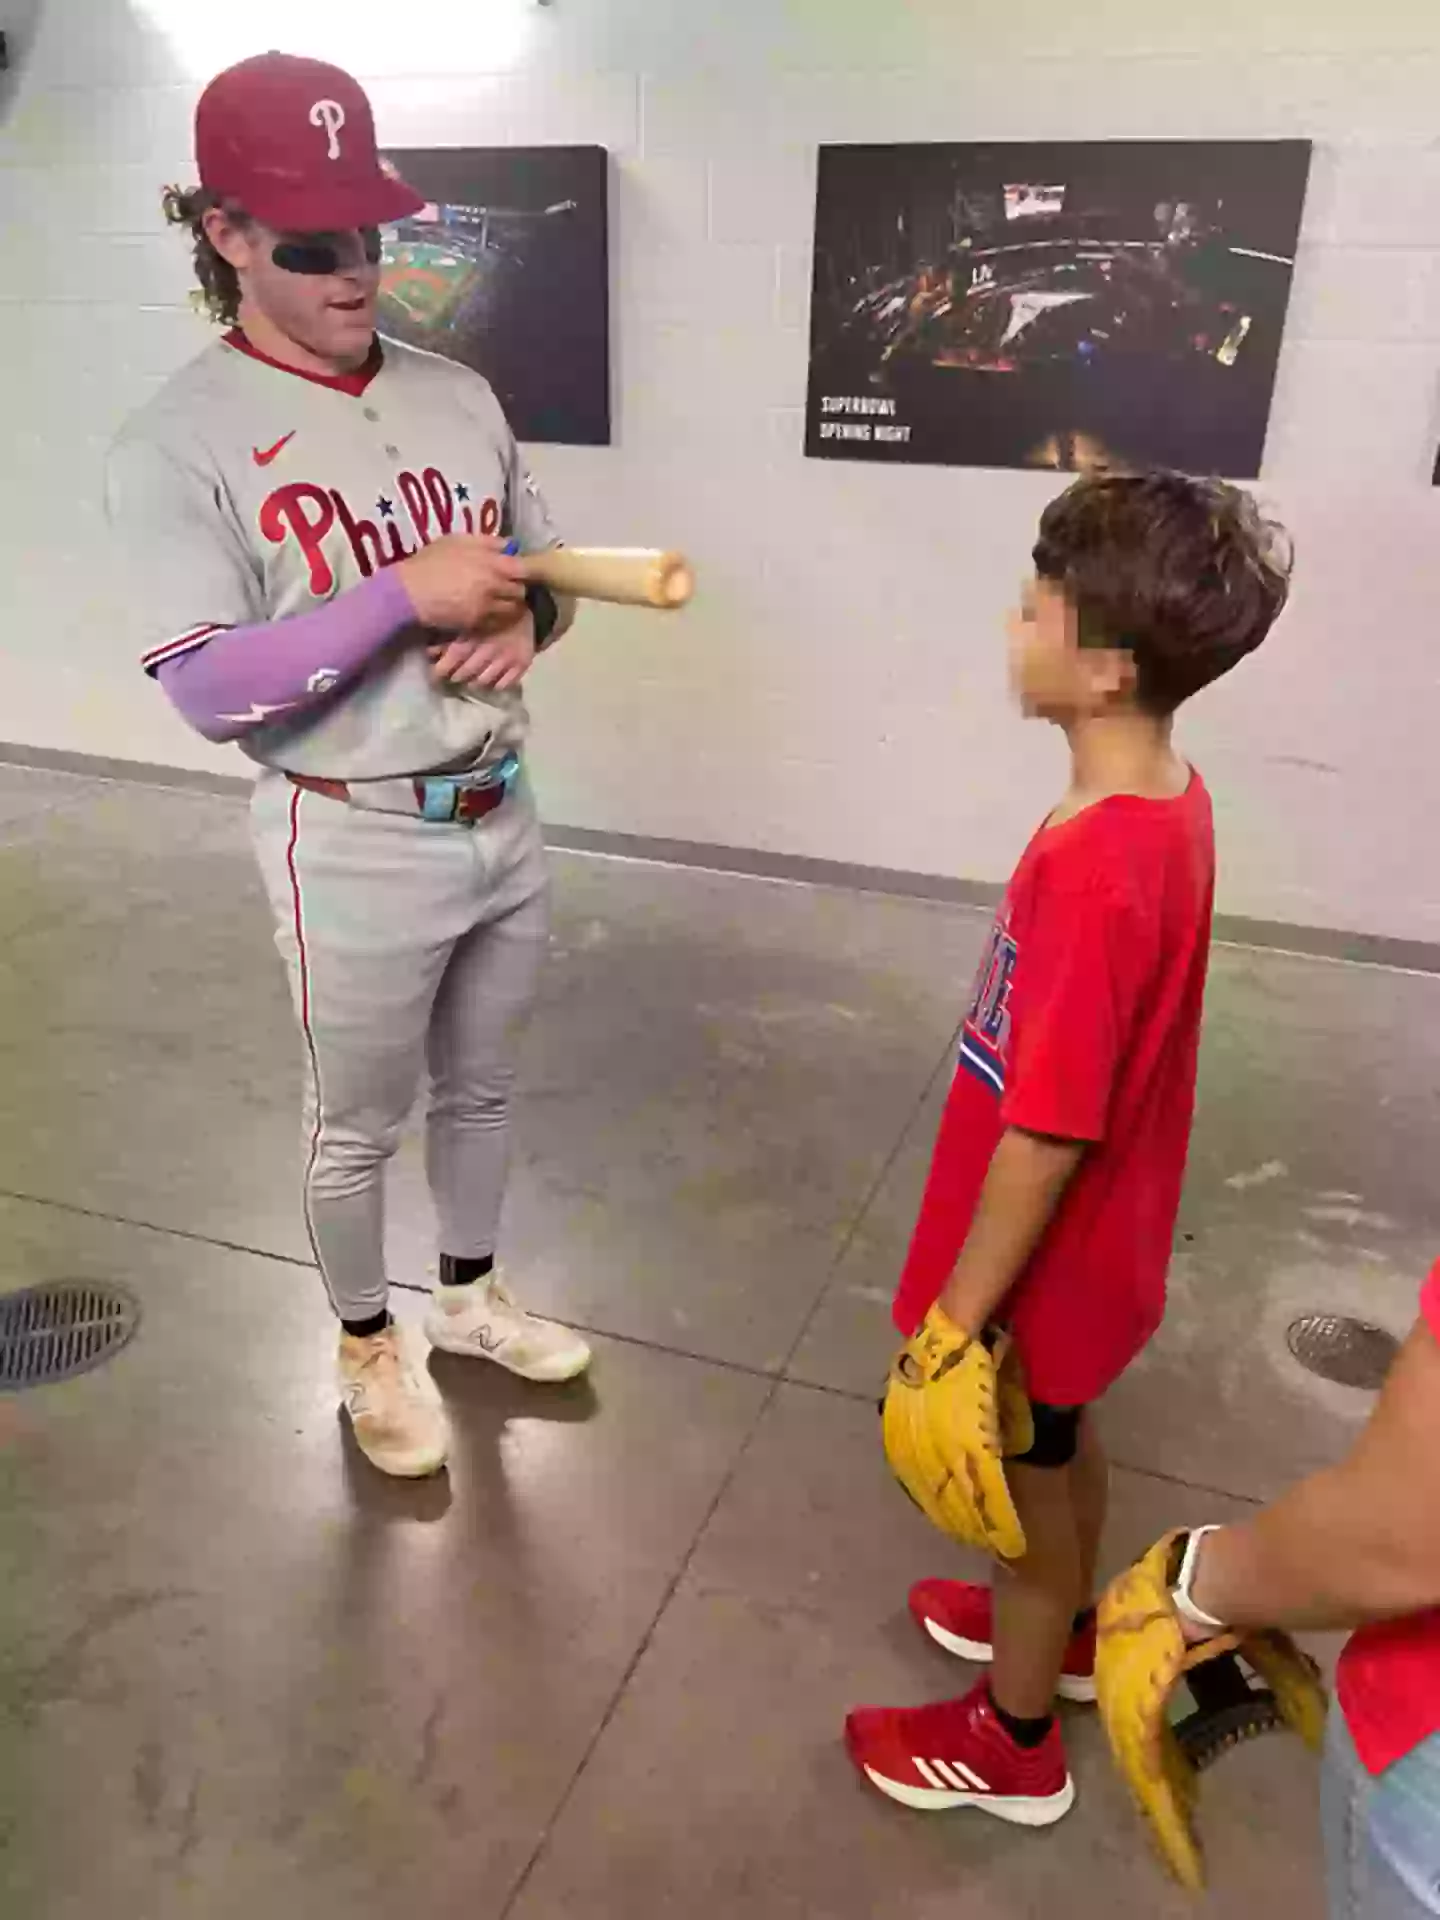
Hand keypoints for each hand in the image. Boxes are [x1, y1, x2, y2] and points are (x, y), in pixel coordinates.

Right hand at [397, 534, 526, 632]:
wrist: (410, 591)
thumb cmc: (432, 561)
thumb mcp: (458, 541)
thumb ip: (488, 542)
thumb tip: (510, 545)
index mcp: (493, 563)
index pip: (525, 569)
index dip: (525, 570)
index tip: (519, 571)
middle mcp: (495, 586)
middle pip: (521, 591)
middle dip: (516, 588)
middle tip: (507, 586)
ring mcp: (487, 607)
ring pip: (512, 609)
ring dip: (509, 605)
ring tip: (499, 600)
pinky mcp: (478, 623)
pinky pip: (497, 622)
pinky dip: (497, 618)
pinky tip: (488, 612)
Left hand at [428, 608, 535, 691]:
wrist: (528, 610)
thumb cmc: (491, 616)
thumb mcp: (468, 621)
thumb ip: (447, 636)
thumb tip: (429, 652)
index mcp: (473, 634)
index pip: (453, 658)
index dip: (441, 670)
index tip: (436, 673)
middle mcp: (489, 648)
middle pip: (465, 674)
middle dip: (456, 677)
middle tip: (453, 676)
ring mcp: (506, 658)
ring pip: (482, 682)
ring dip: (473, 683)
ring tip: (470, 680)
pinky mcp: (521, 664)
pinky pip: (502, 685)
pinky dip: (494, 685)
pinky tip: (490, 680)